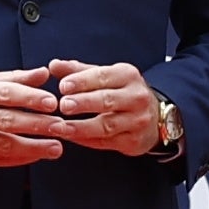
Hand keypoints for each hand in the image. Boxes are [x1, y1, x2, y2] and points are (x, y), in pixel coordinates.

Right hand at [0, 68, 68, 167]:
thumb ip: (10, 79)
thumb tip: (42, 74)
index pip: (4, 93)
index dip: (30, 98)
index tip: (53, 102)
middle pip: (7, 121)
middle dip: (38, 125)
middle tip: (63, 127)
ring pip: (3, 145)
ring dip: (33, 147)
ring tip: (56, 148)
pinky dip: (17, 159)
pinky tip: (35, 156)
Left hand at [38, 59, 162, 153]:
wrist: (155, 117)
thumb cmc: (122, 93)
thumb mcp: (106, 76)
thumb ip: (78, 71)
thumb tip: (53, 65)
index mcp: (128, 76)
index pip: (103, 76)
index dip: (82, 81)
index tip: (63, 85)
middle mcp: (136, 97)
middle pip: (107, 100)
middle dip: (84, 103)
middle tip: (63, 105)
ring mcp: (137, 121)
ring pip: (107, 125)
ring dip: (81, 127)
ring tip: (60, 127)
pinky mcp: (133, 141)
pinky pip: (106, 142)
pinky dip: (86, 140)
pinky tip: (70, 137)